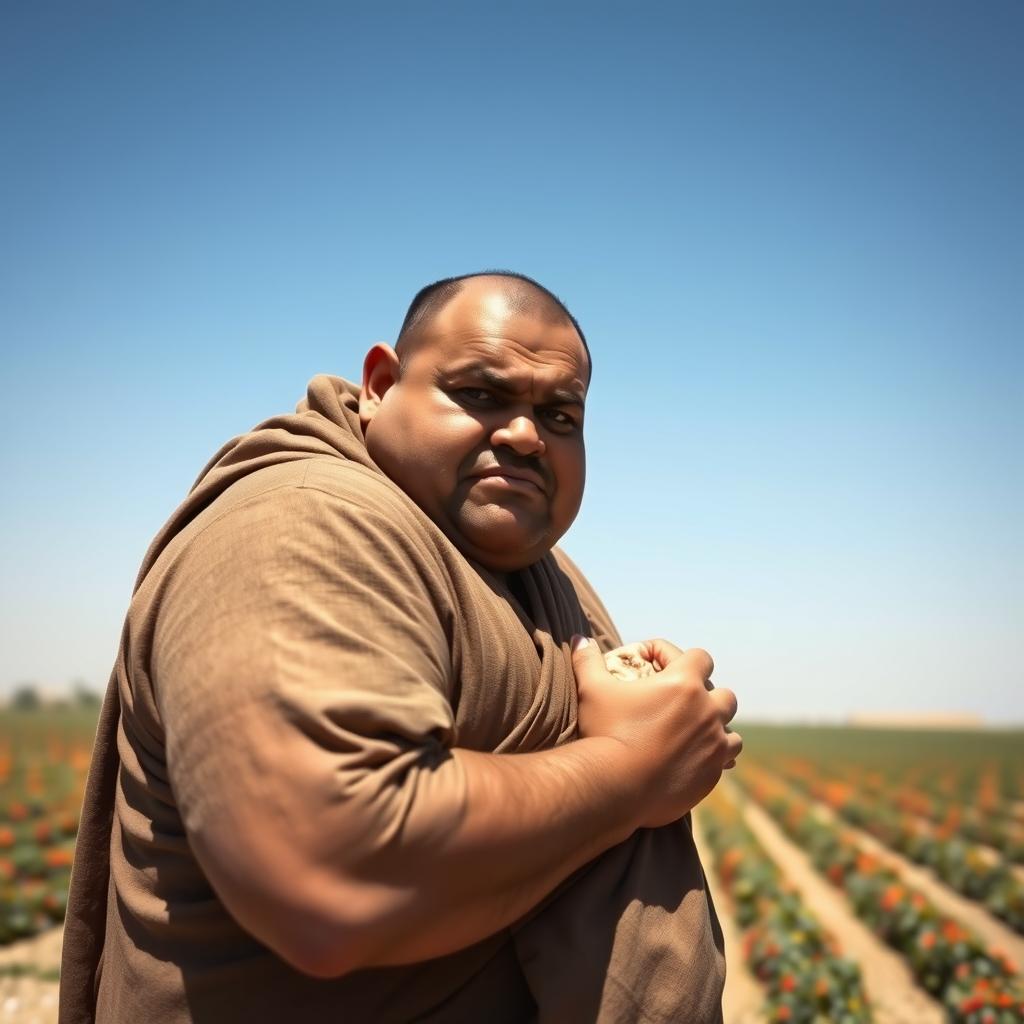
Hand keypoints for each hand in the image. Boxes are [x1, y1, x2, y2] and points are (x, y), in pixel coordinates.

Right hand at [572, 637, 741, 827]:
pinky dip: (714, 759)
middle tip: (683, 705)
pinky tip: (695, 760)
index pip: (701, 658)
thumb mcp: (592, 690)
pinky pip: (725, 763)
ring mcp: (714, 746)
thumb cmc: (605, 732)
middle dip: (708, 697)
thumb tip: (579, 638)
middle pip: (724, 695)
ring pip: (731, 732)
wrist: (616, 788)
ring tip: (695, 734)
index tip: (665, 668)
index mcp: (685, 684)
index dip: (685, 659)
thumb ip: (588, 660)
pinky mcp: (713, 775)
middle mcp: (708, 712)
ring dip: (717, 730)